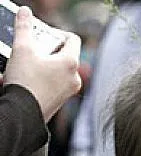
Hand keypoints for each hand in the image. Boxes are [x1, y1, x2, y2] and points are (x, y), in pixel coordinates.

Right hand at [4, 6, 80, 121]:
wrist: (24, 113)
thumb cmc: (25, 82)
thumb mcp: (21, 49)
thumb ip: (24, 28)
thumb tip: (25, 12)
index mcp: (71, 63)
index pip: (72, 39)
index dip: (57, 32)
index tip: (43, 34)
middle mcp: (75, 77)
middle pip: (64, 54)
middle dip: (47, 49)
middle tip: (32, 48)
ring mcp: (69, 91)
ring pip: (58, 69)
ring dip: (43, 63)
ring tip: (26, 64)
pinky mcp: (61, 101)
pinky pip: (54, 83)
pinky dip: (42, 76)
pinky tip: (27, 77)